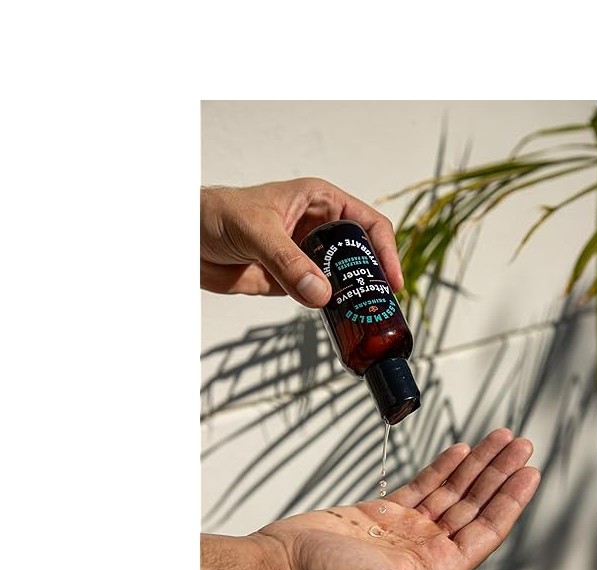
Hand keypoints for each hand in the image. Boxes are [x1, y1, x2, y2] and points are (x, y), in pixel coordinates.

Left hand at [200, 178, 402, 305]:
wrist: (185, 240)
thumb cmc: (216, 214)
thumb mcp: (256, 231)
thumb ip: (288, 262)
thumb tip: (320, 294)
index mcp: (321, 202)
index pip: (368, 223)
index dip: (385, 250)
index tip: (392, 279)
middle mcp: (320, 229)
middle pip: (362, 254)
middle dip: (374, 277)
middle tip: (382, 305)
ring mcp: (308, 257)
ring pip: (344, 278)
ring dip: (355, 297)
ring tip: (368, 318)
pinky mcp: (293, 281)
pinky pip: (322, 297)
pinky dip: (333, 310)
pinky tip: (342, 321)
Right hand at [200, 429, 540, 569]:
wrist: (284, 564)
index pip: (486, 530)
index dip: (510, 501)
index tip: (529, 472)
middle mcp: (427, 550)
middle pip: (474, 505)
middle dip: (498, 474)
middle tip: (521, 444)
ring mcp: (407, 530)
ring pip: (452, 491)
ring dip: (477, 465)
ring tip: (500, 439)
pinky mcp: (384, 513)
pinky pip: (423, 485)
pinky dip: (443, 467)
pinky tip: (460, 451)